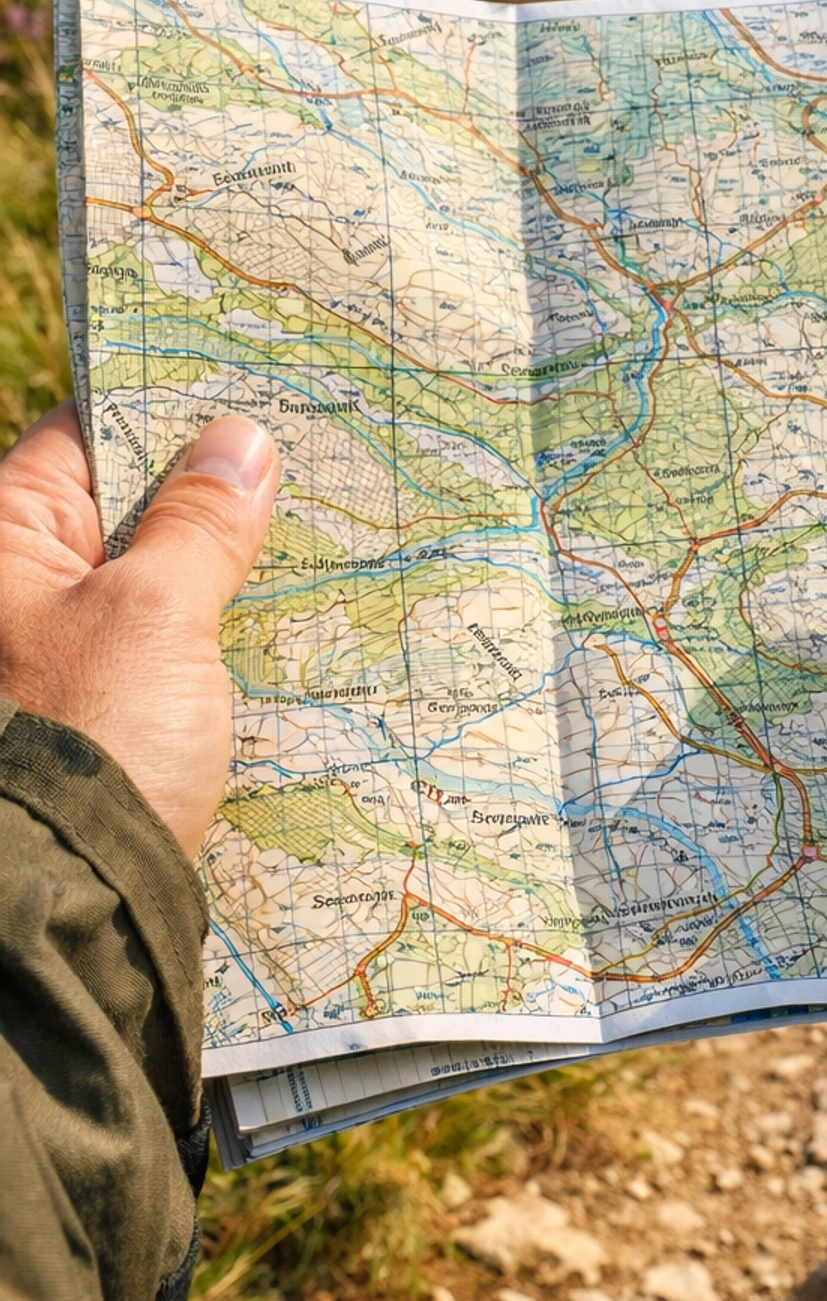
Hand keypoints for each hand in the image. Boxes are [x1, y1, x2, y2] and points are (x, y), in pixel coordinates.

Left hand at [0, 403, 278, 857]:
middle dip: (211, 492)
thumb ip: (198, 522)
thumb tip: (239, 440)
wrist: (61, 905)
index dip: (170, 408)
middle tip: (309, 464)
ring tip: (320, 540)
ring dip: (222, 569)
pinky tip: (287, 628)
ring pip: (149, 583)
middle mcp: (15, 593)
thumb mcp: (155, 613)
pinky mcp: (94, 719)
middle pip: (121, 510)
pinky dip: (214, 635)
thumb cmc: (88, 739)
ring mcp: (53, 659)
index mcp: (2, 540)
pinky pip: (159, 650)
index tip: (256, 395)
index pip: (84, 435)